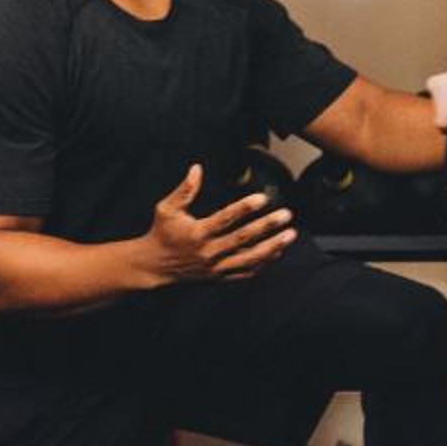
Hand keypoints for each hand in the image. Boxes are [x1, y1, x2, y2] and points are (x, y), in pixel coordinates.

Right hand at [142, 163, 296, 285]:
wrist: (156, 266)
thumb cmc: (162, 232)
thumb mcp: (166, 208)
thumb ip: (184, 190)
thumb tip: (197, 168)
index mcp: (197, 233)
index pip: (225, 219)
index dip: (244, 208)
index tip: (262, 198)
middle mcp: (208, 253)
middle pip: (242, 239)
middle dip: (266, 226)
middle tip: (286, 214)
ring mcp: (216, 268)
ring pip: (249, 259)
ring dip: (272, 247)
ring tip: (290, 234)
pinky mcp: (219, 277)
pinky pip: (246, 273)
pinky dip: (263, 263)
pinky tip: (278, 251)